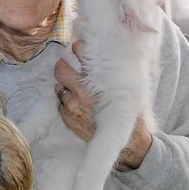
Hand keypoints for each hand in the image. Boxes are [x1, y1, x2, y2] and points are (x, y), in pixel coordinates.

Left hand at [55, 40, 152, 168]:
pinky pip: (59, 103)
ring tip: (75, 88)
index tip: (79, 50)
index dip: (78, 49)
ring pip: (58, 86)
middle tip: (69, 66)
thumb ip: (116, 71)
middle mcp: (82, 91)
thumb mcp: (129, 88)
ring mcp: (72, 106)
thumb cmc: (130, 112)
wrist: (128, 141)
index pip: (79, 53)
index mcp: (98, 80)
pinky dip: (66, 102)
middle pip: (61, 68)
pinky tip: (76, 104)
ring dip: (64, 85)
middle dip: (64, 65)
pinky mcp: (67, 118)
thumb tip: (111, 52)